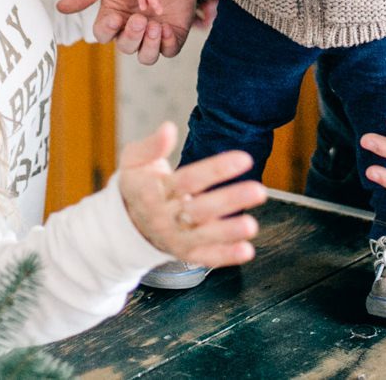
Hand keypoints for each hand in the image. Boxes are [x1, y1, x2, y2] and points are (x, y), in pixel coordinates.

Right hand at [57, 0, 202, 63]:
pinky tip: (166, 28)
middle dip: (131, 36)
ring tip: (154, 26)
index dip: (107, 29)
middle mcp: (131, 30)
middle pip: (125, 47)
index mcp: (113, 18)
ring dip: (148, 45)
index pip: (103, 34)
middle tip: (140, 19)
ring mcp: (152, 34)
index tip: (115, 18)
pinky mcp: (173, 34)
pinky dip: (166, 44)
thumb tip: (60, 7)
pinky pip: (169, 51)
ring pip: (146, 56)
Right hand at [118, 122, 265, 267]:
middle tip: (259, 190)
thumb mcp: (134, 161)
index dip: (216, 169)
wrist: (126, 222)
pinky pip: (205, 257)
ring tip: (252, 225)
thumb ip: (151, 145)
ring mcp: (174, 237)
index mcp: (153, 191)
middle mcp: (164, 217)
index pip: (188, 179)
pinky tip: (246, 250)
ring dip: (229, 232)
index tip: (244, 159)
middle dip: (230, 200)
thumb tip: (168, 128)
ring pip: (203, 236)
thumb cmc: (137, 184)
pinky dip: (226, 256)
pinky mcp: (183, 253)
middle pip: (199, 209)